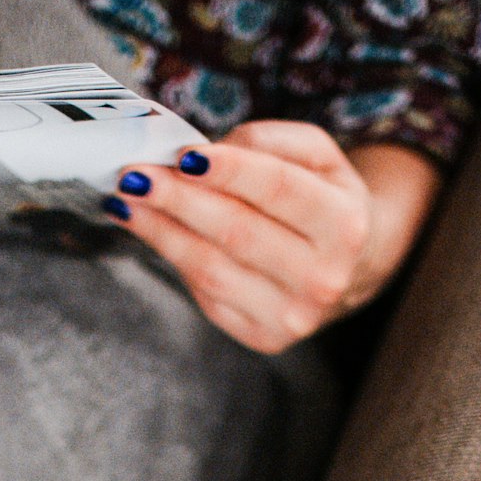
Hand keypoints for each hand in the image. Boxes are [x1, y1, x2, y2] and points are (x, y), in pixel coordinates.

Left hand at [103, 125, 439, 354]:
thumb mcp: (318, 156)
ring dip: (162, 233)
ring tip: (128, 203)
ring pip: (212, 269)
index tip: (182, 155)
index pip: (276, 189)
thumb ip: (269, 142)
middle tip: (135, 176)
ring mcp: (292, 317)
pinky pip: (207, 295)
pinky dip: (175, 260)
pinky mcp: (264, 338)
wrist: (352, 267)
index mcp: (344, 226)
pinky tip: (153, 233)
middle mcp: (323, 279)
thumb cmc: (324, 200)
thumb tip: (203, 154)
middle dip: (178, 200)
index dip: (227, 170)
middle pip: (237, 232)